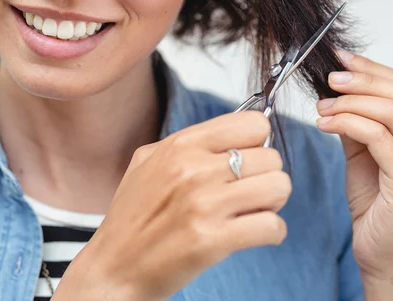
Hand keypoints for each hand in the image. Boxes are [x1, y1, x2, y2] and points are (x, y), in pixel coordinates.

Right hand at [53, 111, 290, 300]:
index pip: (254, 123)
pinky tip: (249, 235)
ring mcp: (204, 205)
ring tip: (251, 212)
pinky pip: (273, 226)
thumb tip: (234, 136)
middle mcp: (194, 169)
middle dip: (265, 178)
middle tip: (248, 194)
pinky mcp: (213, 240)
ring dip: (271, 204)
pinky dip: (270, 233)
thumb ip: (188, 143)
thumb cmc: (132, 219)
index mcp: (181, 146)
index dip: (258, 144)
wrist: (113, 269)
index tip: (249, 160)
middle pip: (272, 158)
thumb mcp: (148, 162)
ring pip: (279, 187)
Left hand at [315, 51, 392, 282]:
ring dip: (350, 103)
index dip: (375, 70)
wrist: (382, 252)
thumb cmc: (378, 205)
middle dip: (362, 81)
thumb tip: (340, 89)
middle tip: (331, 80)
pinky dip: (347, 123)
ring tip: (323, 106)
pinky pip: (377, 137)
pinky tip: (325, 124)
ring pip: (392, 113)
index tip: (345, 61)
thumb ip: (362, 121)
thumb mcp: (368, 153)